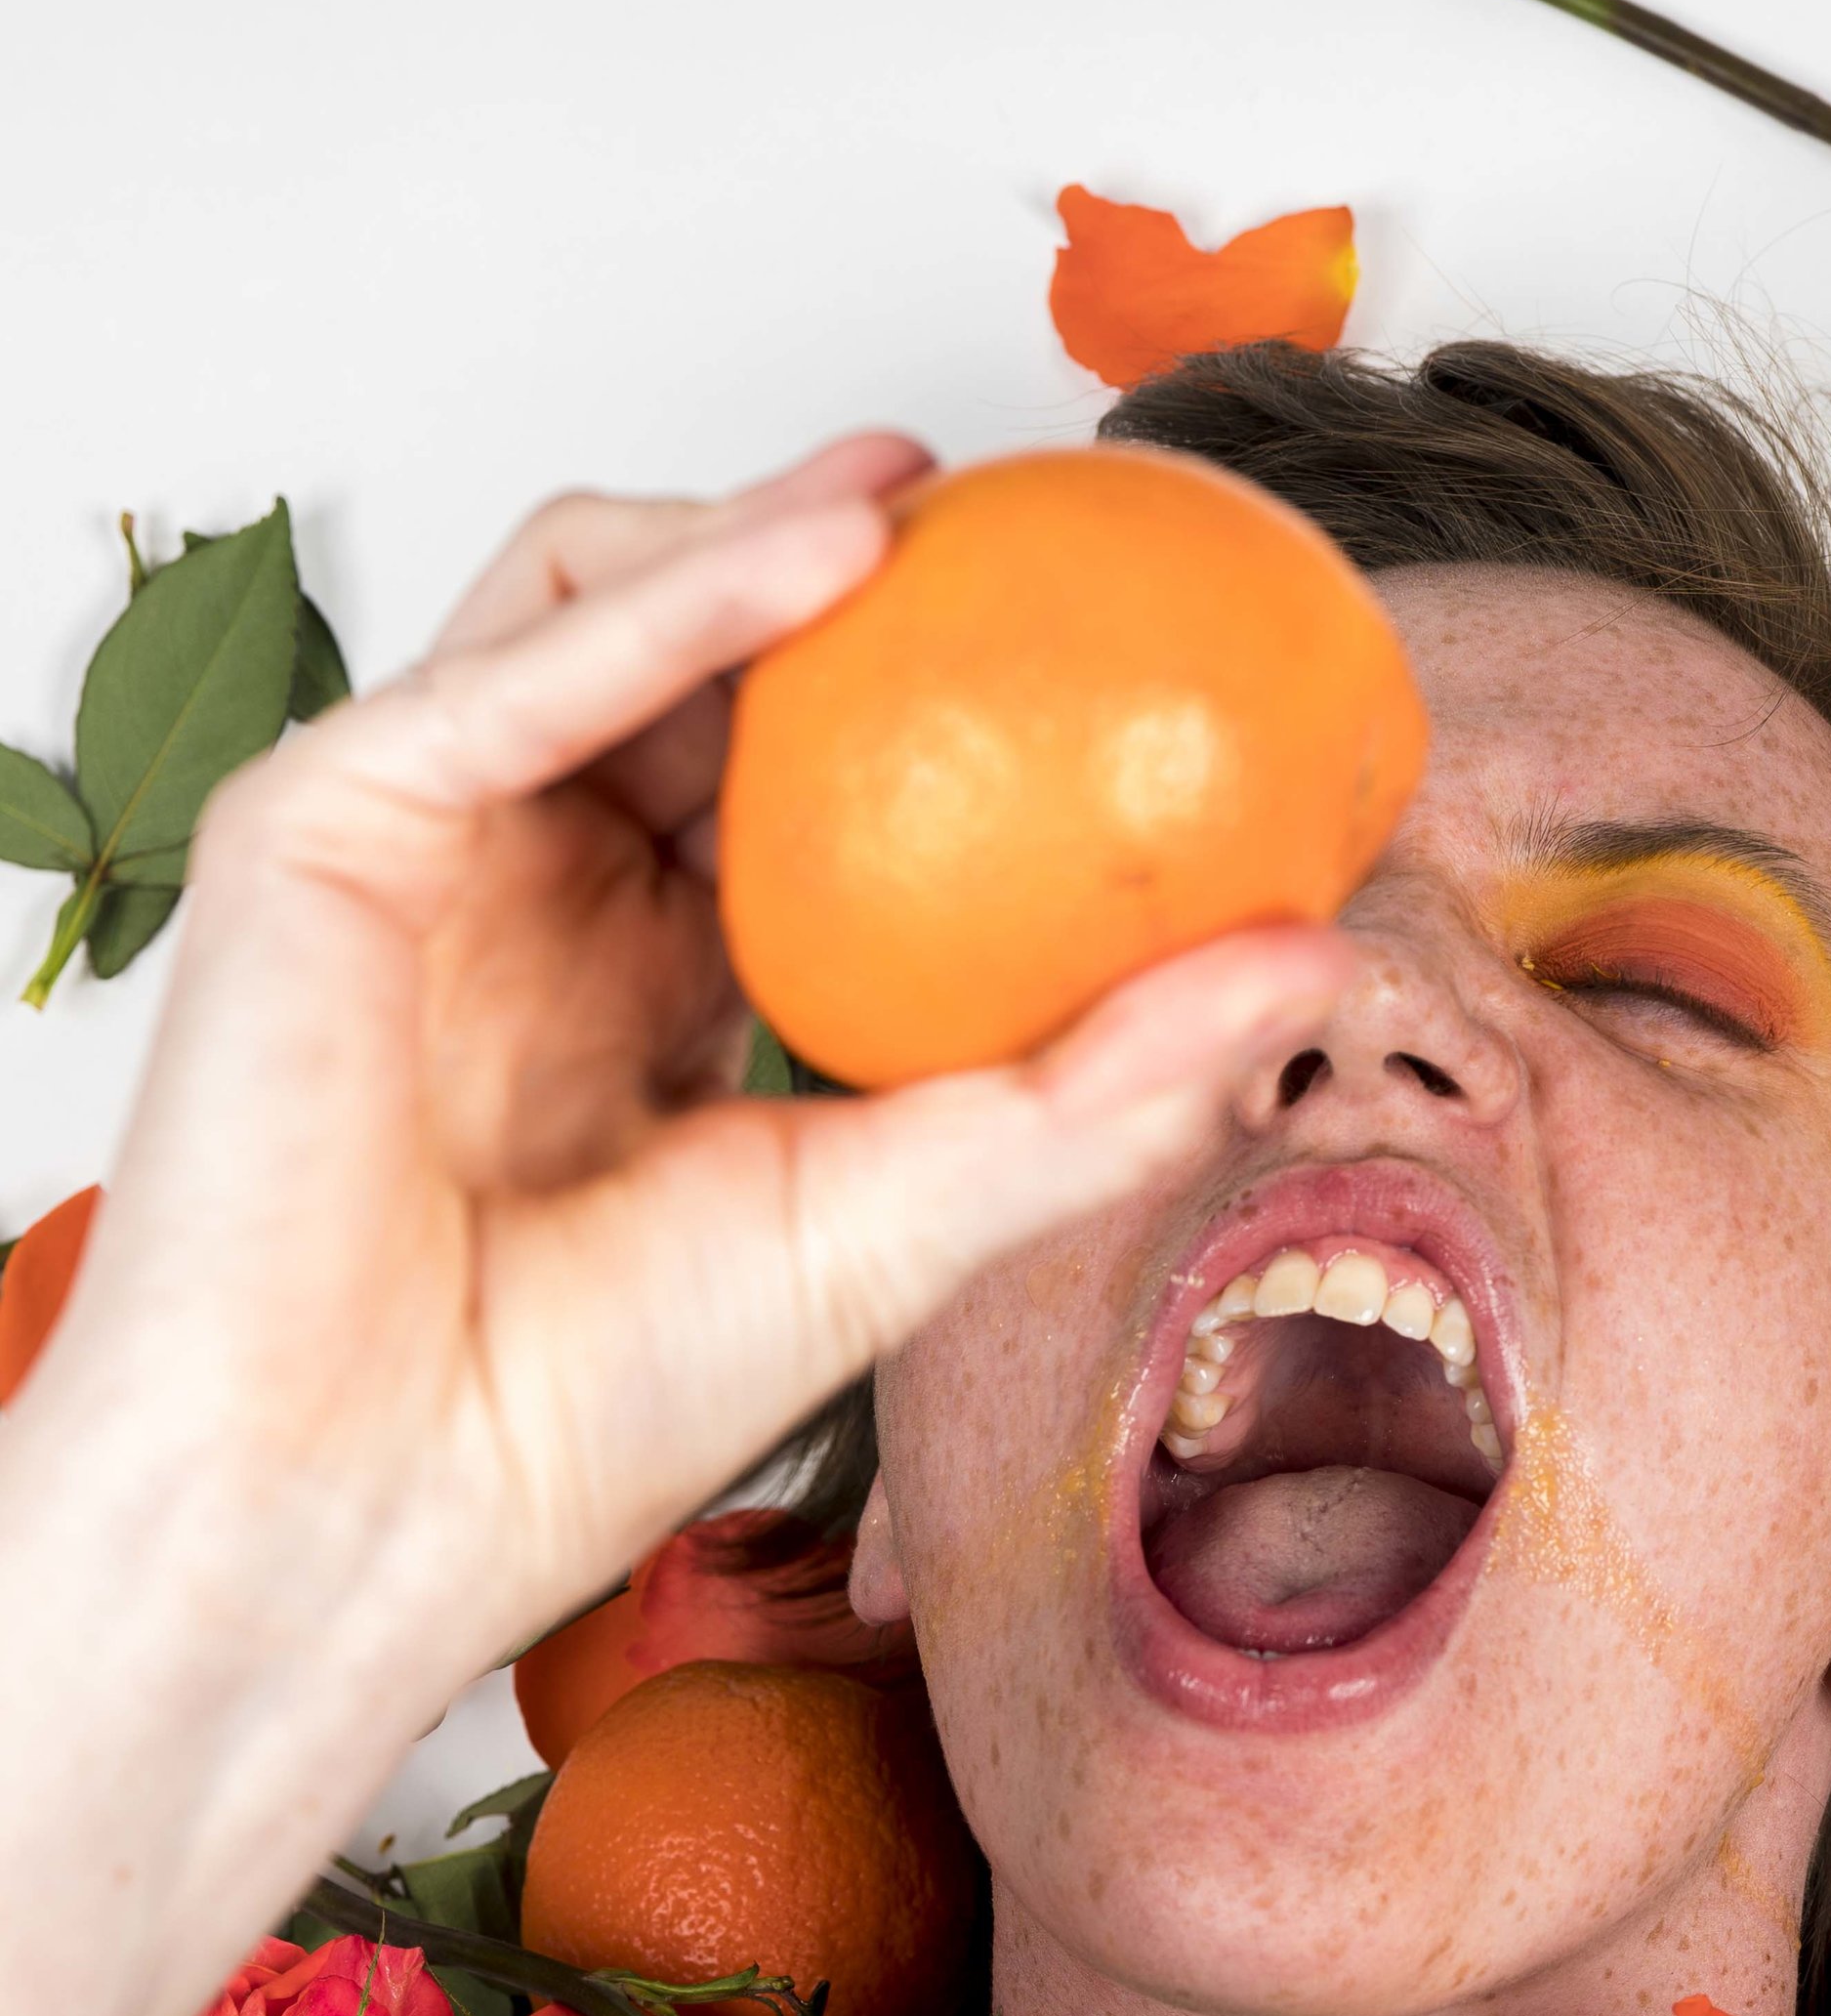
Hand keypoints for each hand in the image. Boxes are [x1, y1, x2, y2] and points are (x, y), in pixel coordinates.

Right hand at [43, 432, 1345, 1671]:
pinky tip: (837, 549)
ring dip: (751, 534)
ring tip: (920, 509)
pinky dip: (684, 595)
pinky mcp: (323, 824)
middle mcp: (523, 893)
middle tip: (1015, 529)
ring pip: (581, 605)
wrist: (376, 1506)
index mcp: (634, 982)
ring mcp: (419, 849)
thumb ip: (1102, 1085)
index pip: (783, 791)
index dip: (920, 710)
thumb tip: (1322, 962)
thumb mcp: (908, 1215)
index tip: (1092, 652)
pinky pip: (516, 667)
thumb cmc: (586, 1405)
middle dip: (837, 575)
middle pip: (683, 663)